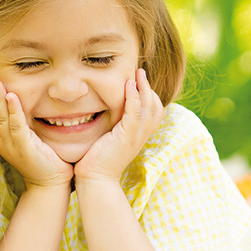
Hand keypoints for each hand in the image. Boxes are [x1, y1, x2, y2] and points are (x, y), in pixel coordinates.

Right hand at [0, 74, 73, 188]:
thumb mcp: (26, 139)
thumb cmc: (42, 159)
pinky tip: (11, 96)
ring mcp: (11, 146)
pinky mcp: (24, 149)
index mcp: (1, 140)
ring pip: (1, 118)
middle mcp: (2, 142)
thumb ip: (20, 123)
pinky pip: (16, 126)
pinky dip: (13, 110)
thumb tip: (18, 103)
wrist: (50, 184)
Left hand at [74, 68, 163, 182]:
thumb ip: (112, 124)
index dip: (149, 94)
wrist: (94, 179)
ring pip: (149, 108)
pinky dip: (134, 99)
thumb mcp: (108, 137)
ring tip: (137, 74)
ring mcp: (136, 137)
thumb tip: (103, 108)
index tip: (139, 79)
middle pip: (156, 107)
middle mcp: (141, 136)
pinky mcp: (126, 138)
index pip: (153, 111)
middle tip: (140, 71)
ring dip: (144, 88)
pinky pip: (135, 114)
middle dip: (149, 87)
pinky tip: (129, 86)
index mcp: (138, 135)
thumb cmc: (96, 159)